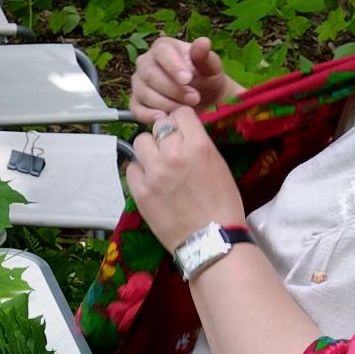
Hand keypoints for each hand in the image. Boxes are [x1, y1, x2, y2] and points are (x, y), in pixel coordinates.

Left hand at [120, 104, 246, 253]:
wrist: (211, 241)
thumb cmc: (223, 206)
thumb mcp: (218, 166)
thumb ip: (198, 146)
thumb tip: (182, 136)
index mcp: (198, 145)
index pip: (180, 113)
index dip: (180, 121)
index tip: (180, 131)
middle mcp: (173, 153)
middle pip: (158, 126)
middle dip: (164, 136)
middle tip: (169, 151)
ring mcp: (154, 172)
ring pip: (140, 143)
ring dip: (148, 151)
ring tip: (156, 165)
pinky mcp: (140, 191)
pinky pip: (131, 169)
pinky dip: (139, 173)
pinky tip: (149, 182)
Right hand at [130, 34, 234, 125]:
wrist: (204, 99)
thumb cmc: (206, 78)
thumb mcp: (211, 67)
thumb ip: (205, 56)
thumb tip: (203, 42)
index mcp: (163, 47)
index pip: (161, 52)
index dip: (173, 66)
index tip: (188, 79)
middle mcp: (145, 62)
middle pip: (150, 74)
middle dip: (173, 89)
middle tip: (194, 98)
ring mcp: (139, 83)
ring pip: (144, 92)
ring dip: (166, 103)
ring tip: (186, 109)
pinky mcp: (136, 102)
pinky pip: (136, 109)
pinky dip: (149, 115)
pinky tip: (165, 118)